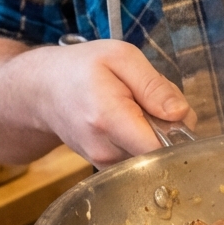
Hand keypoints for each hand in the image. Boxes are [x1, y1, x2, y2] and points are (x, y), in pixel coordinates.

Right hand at [6, 39, 196, 165]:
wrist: (42, 90)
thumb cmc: (81, 68)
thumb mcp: (121, 57)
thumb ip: (154, 86)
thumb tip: (181, 115)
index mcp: (109, 119)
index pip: (160, 147)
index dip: (179, 131)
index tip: (175, 111)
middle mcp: (105, 150)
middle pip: (162, 150)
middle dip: (170, 125)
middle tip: (151, 98)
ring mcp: (103, 163)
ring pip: (153, 154)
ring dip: (156, 131)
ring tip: (136, 106)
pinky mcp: (106, 167)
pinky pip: (141, 156)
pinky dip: (143, 138)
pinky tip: (130, 119)